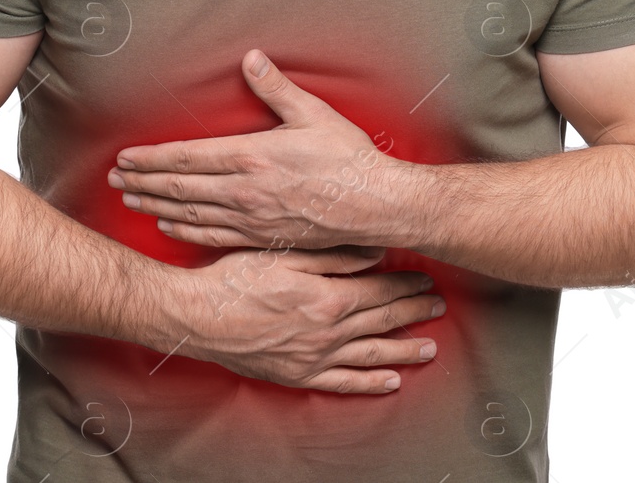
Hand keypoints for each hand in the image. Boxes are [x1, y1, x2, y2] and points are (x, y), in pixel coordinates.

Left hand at [108, 50, 410, 250]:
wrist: (376, 205)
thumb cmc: (347, 158)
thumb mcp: (313, 114)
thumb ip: (277, 87)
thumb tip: (251, 58)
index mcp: (252, 156)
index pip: (188, 158)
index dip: (152, 159)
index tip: (125, 158)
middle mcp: (244, 190)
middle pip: (180, 188)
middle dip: (143, 182)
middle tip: (114, 180)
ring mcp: (251, 218)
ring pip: (191, 214)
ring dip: (156, 207)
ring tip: (131, 200)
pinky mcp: (263, 237)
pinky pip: (214, 236)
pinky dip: (186, 231)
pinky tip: (169, 227)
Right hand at [171, 243, 443, 393]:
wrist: (197, 316)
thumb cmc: (235, 278)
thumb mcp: (284, 252)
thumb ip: (333, 254)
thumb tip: (375, 252)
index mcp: (327, 297)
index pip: (378, 288)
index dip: (405, 282)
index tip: (425, 277)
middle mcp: (327, 332)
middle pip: (381, 320)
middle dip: (412, 311)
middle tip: (437, 306)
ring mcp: (314, 358)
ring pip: (371, 354)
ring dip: (403, 349)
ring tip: (429, 347)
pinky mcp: (298, 376)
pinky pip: (344, 383)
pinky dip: (370, 383)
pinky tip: (390, 381)